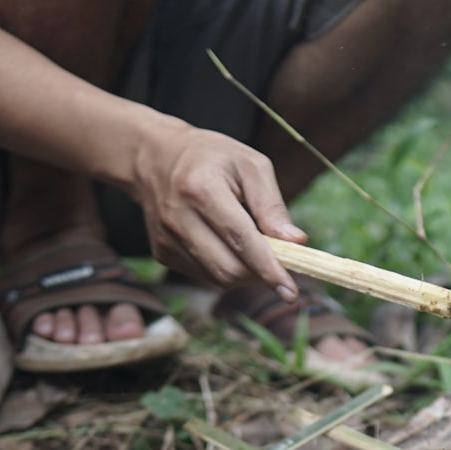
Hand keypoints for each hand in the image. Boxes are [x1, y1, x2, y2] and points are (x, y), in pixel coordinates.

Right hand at [133, 119, 306, 295]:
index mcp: (201, 189)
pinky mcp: (163, 254)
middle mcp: (179, 218)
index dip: (268, 269)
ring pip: (218, 278)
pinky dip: (225, 269)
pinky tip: (226, 245)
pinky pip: (204, 275)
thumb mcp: (249, 165)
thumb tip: (296, 243)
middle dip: (260, 273)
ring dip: (245, 273)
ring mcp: (167, 239)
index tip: (291, 291)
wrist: (154, 158)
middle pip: (229, 268)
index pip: (241, 240)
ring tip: (252, 247)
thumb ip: (272, 205)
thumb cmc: (211, 158)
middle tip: (278, 260)